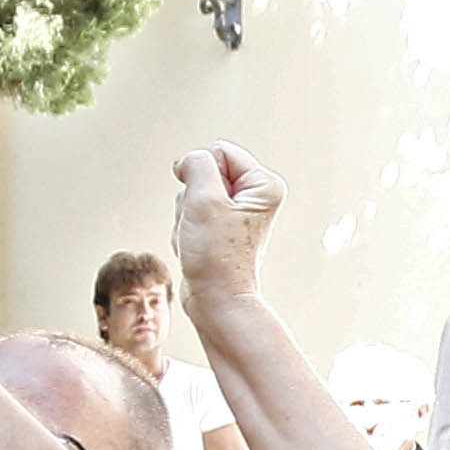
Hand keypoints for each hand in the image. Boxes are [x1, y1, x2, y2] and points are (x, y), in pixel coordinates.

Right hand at [172, 142, 286, 309]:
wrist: (215, 298)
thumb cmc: (216, 255)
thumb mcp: (203, 198)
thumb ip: (196, 164)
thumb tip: (188, 160)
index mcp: (264, 185)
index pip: (218, 151)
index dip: (202, 172)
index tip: (208, 203)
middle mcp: (254, 197)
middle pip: (203, 172)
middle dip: (192, 197)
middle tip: (203, 224)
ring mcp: (236, 213)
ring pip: (191, 193)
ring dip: (186, 214)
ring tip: (200, 237)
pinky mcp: (219, 227)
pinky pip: (189, 213)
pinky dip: (185, 228)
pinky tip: (195, 246)